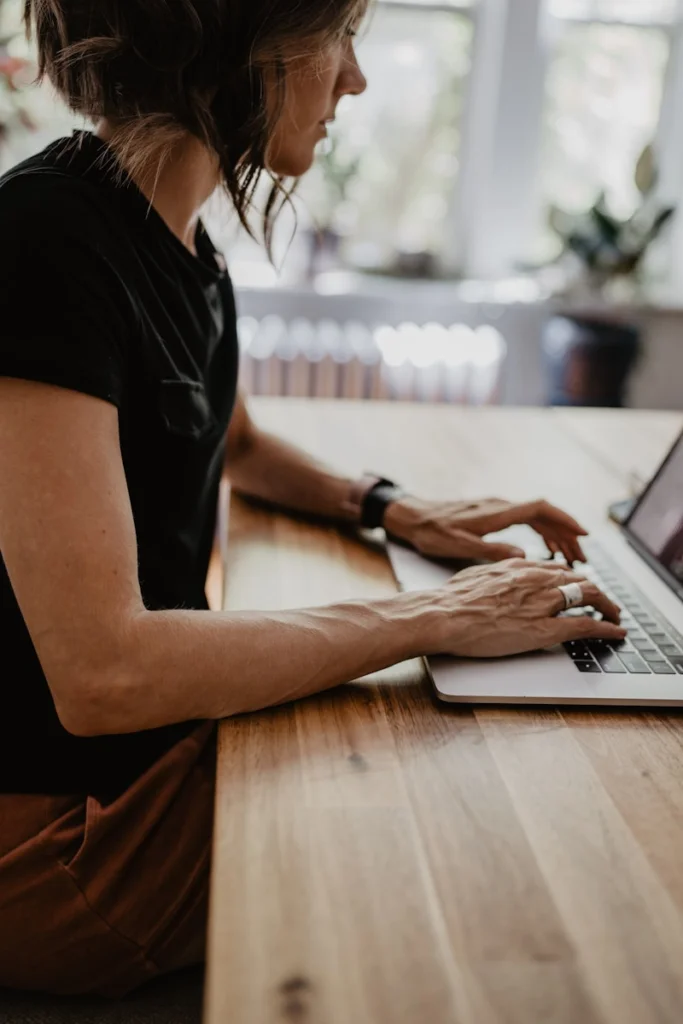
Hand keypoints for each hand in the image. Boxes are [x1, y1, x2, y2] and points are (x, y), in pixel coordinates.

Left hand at [384, 495, 587, 564]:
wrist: (411, 516)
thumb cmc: (431, 531)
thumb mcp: (458, 545)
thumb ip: (491, 551)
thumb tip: (522, 557)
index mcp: (496, 513)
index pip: (540, 509)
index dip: (564, 520)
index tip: (583, 535)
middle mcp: (500, 507)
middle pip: (544, 516)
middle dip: (567, 535)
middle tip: (583, 558)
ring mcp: (496, 510)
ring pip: (536, 519)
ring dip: (555, 536)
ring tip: (570, 558)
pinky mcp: (491, 515)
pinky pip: (524, 522)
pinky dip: (540, 534)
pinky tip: (544, 549)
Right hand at [427, 559, 624, 657]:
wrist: (444, 615)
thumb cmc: (451, 599)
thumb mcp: (477, 573)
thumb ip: (498, 570)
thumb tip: (505, 569)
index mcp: (519, 566)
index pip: (557, 568)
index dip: (572, 578)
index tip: (578, 584)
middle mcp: (536, 579)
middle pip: (578, 579)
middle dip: (595, 591)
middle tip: (603, 601)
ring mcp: (542, 602)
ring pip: (588, 597)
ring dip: (606, 606)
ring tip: (614, 614)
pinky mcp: (544, 628)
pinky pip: (585, 625)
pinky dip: (606, 627)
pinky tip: (616, 631)